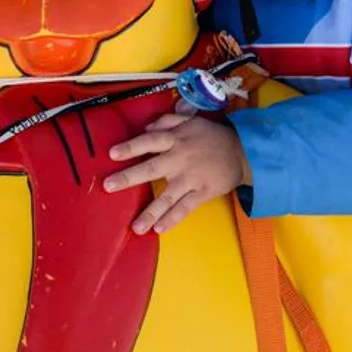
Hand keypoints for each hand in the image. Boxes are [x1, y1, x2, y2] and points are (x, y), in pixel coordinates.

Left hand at [103, 113, 249, 234]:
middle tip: (108, 186)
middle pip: (151, 169)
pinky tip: (158, 230)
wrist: (243, 152)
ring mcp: (191, 179)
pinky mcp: (202, 193)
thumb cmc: (211, 137)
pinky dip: (173, 219)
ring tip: (135, 227)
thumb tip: (145, 128)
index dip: (131, 147)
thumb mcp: (191, 121)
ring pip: (167, 197)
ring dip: (151, 212)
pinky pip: (185, 208)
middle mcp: (180, 159)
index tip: (112, 154)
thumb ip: (167, 121)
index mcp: (176, 140)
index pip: (150, 142)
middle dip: (129, 178)